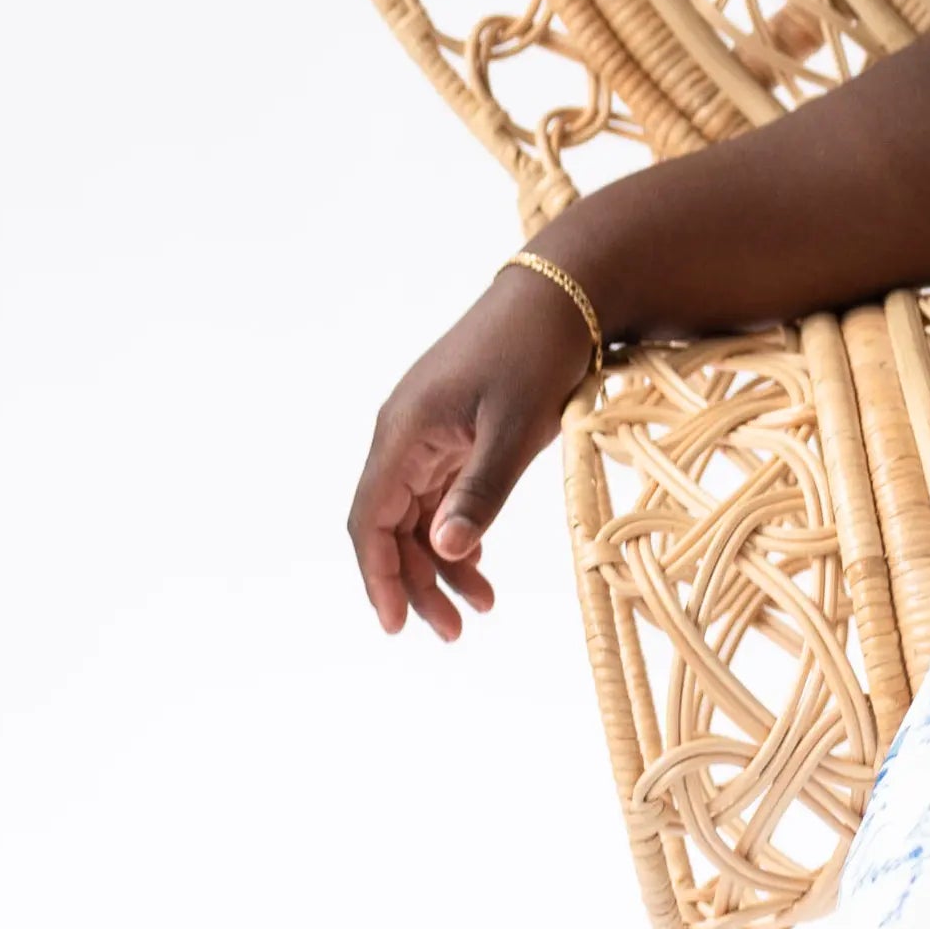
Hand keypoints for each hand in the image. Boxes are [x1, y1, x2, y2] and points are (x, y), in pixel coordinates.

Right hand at [348, 266, 593, 639]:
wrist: (560, 294)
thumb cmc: (535, 354)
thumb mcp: (516, 428)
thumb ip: (481, 492)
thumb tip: (445, 551)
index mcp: (403, 434)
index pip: (369, 520)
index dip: (378, 576)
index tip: (396, 625)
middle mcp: (405, 437)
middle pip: (391, 527)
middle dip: (416, 582)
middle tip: (452, 633)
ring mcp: (429, 435)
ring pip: (418, 515)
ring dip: (441, 563)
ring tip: (480, 607)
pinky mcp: (455, 433)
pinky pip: (441, 494)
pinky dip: (457, 531)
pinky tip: (481, 562)